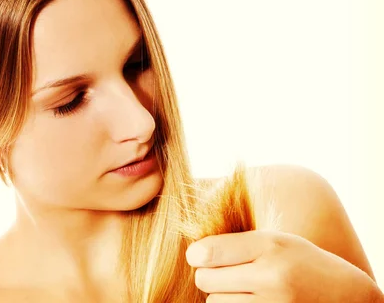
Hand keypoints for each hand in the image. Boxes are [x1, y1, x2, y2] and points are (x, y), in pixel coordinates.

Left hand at [186, 230, 381, 301]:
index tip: (202, 255)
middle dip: (208, 275)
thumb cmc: (300, 262)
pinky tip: (249, 301)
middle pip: (204, 280)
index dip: (198, 254)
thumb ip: (233, 241)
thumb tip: (191, 254)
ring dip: (221, 296)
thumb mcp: (274, 239)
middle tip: (228, 272)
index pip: (207, 252)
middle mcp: (271, 278)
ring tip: (246, 288)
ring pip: (214, 302)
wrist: (345, 296)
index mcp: (270, 247)